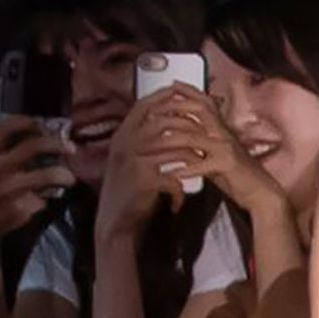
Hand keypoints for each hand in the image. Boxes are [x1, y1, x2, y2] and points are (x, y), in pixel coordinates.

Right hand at [0, 118, 74, 243]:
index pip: (7, 128)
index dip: (29, 122)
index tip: (42, 125)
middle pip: (33, 146)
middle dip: (57, 144)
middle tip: (70, 148)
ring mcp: (7, 190)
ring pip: (46, 175)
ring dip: (63, 174)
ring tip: (69, 178)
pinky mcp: (18, 210)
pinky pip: (39, 200)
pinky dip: (43, 201)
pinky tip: (39, 202)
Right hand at [95, 88, 198, 240]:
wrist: (114, 222)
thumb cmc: (127, 191)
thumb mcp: (129, 160)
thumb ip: (141, 141)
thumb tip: (164, 122)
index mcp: (121, 137)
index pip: (143, 106)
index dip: (164, 97)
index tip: (183, 94)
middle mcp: (124, 144)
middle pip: (161, 121)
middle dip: (187, 124)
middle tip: (205, 131)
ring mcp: (133, 161)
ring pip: (172, 146)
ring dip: (192, 154)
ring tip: (201, 163)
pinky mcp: (143, 180)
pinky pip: (173, 175)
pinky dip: (181, 188)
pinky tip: (181, 198)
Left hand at [137, 86, 288, 217]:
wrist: (262, 193)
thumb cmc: (238, 175)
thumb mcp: (216, 153)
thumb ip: (201, 142)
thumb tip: (179, 133)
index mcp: (221, 129)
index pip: (204, 102)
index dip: (188, 92)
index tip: (170, 86)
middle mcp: (223, 133)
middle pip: (197, 110)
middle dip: (171, 109)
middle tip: (149, 113)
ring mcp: (225, 148)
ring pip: (191, 137)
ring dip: (165, 142)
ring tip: (146, 148)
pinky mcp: (227, 165)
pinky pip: (200, 164)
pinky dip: (183, 169)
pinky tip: (169, 173)